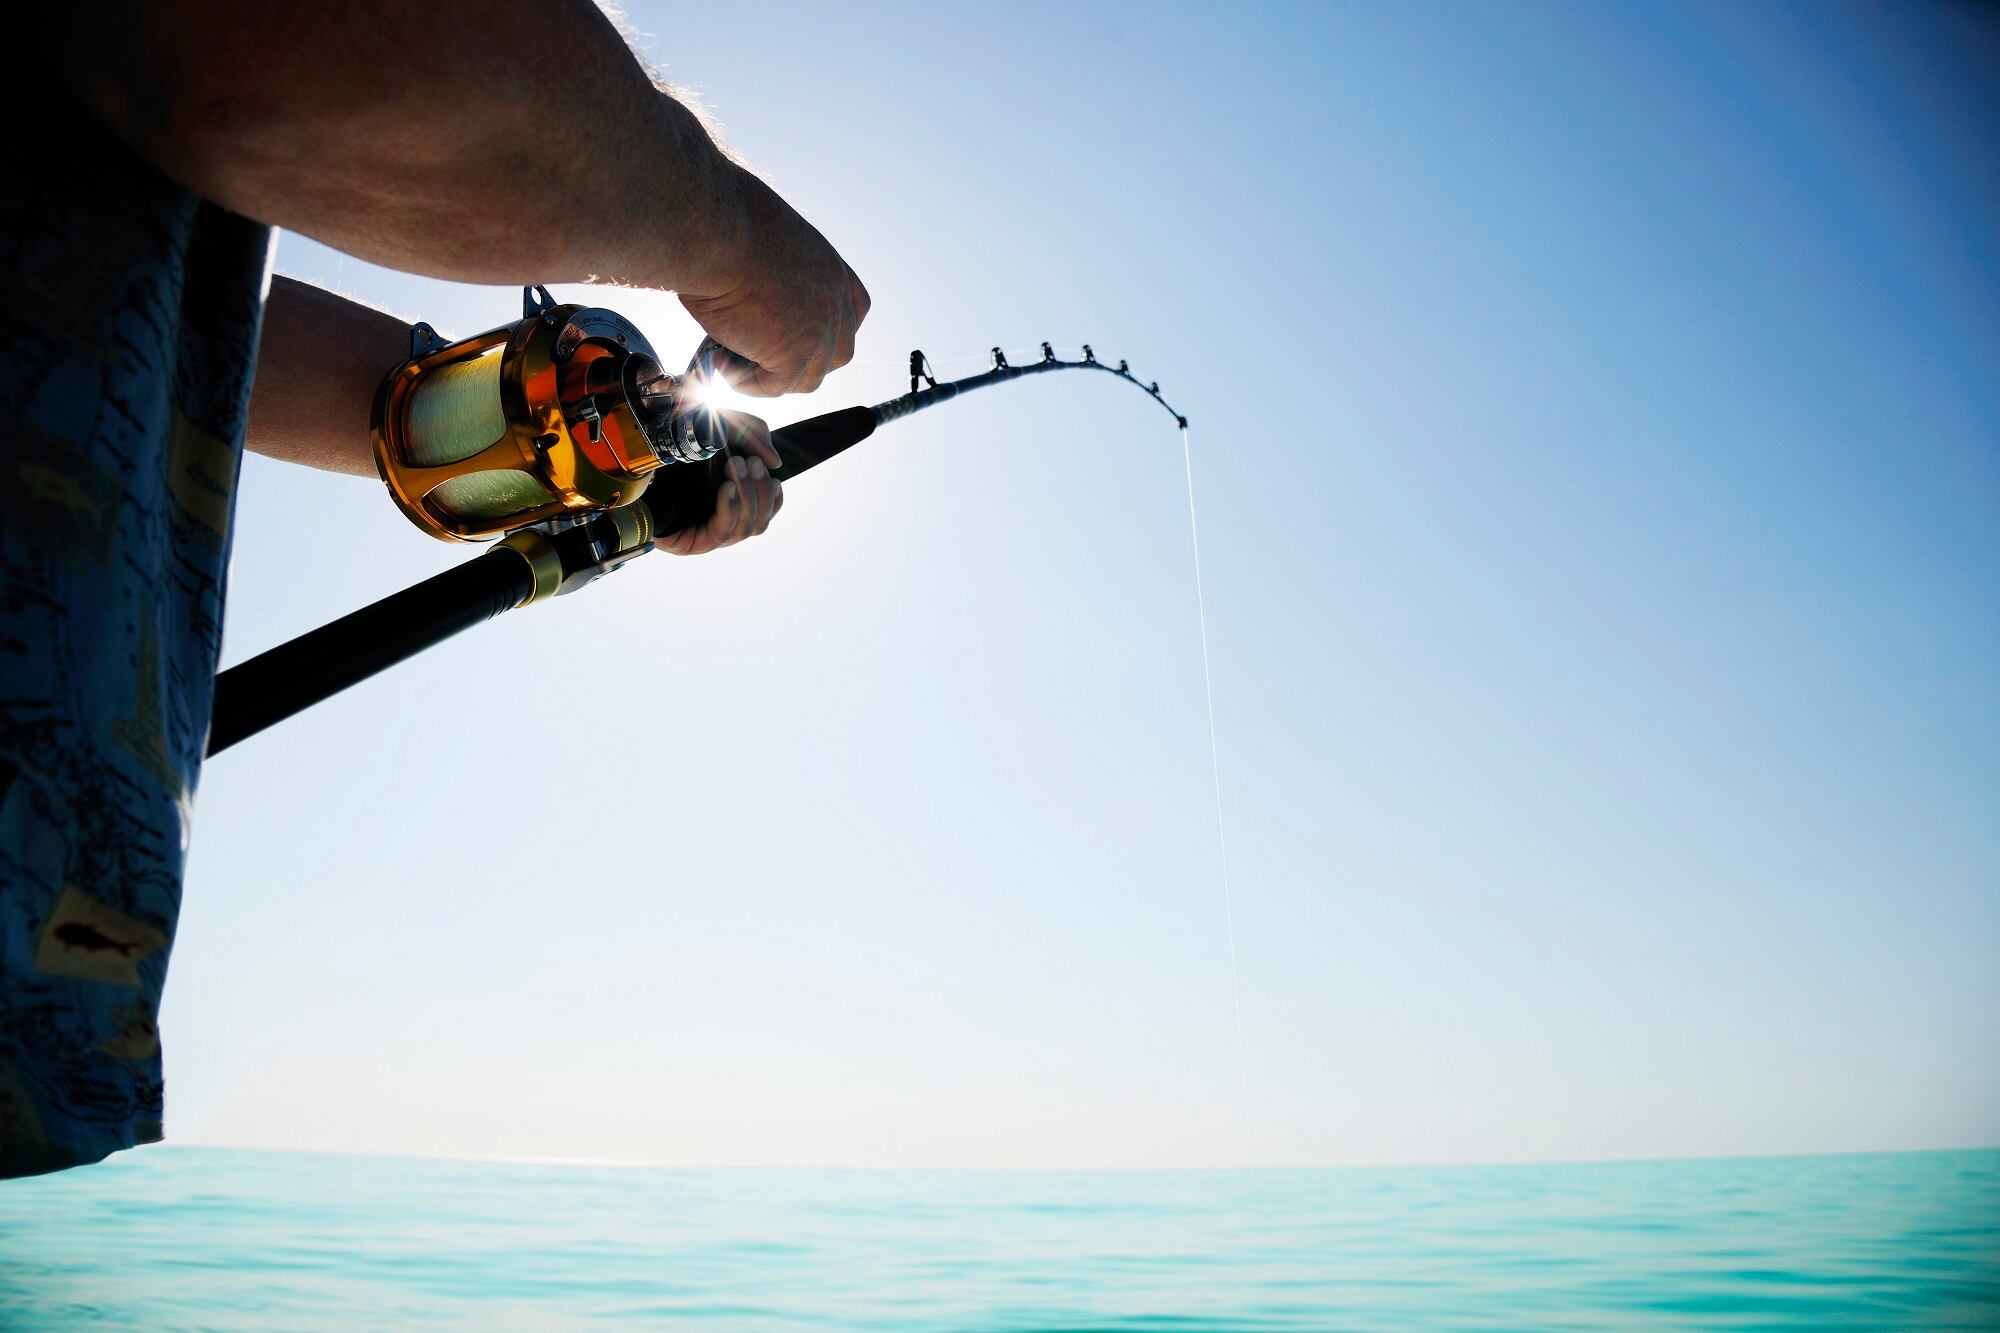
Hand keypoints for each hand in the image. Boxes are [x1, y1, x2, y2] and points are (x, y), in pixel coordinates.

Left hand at [654, 411, 783, 555]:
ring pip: (747, 528)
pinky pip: (723, 532)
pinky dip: (730, 509)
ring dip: (748, 496)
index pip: (766, 512)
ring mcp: (708, 534)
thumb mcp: (722, 427)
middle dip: (760, 491)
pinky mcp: (693, 542)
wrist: (638, 449)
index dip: (774, 496)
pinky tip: (727, 489)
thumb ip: (755, 435)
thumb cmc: (679, 440)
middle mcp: (720, 522)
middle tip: (748, 463)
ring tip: (734, 468)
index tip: (769, 471)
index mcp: (730, 502)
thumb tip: (775, 462)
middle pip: (759, 522)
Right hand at [676, 165, 869, 396]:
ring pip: (806, 378)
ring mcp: (820, 334)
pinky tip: (720, 361)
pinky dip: (744, 382)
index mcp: (832, 270)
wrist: (718, 229)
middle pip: (837, 354)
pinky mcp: (793, 357)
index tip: (802, 335)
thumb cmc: (727, 221)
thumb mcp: (770, 241)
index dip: (831, 331)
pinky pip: (773, 388)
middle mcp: (835, 303)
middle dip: (803, 361)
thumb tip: (755, 294)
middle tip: (760, 355)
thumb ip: (778, 273)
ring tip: (731, 358)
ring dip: (771, 376)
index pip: (855, 312)